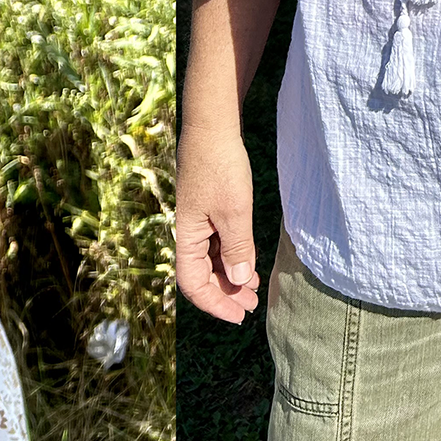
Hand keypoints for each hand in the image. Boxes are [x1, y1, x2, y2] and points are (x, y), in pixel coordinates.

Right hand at [175, 125, 259, 323]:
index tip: (239, 316)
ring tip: (252, 287)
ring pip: (210, 258)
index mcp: (187, 234)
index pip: (193, 284)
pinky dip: (231, 255)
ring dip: (230, 275)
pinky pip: (216, 241)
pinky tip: (248, 259)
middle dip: (225, 293)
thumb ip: (237, 248)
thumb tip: (238, 280)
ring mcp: (198, 218)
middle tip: (250, 306)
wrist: (213, 124)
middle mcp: (189, 230)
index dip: (215, 304)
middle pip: (201, 274)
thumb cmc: (220, 166)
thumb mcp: (234, 211)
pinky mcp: (209, 206)